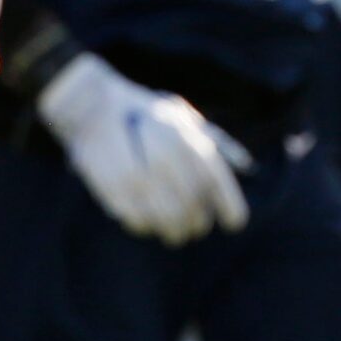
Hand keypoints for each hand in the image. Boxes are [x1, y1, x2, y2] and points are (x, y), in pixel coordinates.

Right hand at [37, 54, 249, 244]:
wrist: (93, 107)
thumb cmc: (145, 114)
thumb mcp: (184, 118)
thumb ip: (217, 141)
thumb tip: (247, 166)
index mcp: (187, 139)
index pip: (216, 181)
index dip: (230, 206)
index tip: (235, 224)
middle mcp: (166, 157)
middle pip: (192, 205)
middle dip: (197, 223)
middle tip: (196, 229)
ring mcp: (139, 174)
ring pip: (167, 218)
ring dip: (174, 230)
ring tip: (175, 233)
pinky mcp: (113, 189)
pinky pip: (138, 220)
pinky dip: (147, 226)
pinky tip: (149, 223)